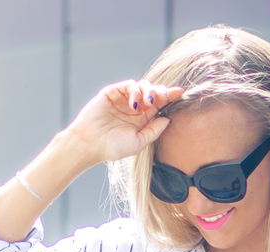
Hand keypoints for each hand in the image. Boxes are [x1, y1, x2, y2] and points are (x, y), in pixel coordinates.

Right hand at [67, 79, 184, 163]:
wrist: (90, 144)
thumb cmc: (113, 147)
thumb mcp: (139, 142)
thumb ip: (153, 131)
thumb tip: (168, 119)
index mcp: (142, 119)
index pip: (159, 105)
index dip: (169, 98)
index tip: (180, 93)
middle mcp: (134, 108)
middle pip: (153, 93)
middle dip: (162, 92)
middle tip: (166, 96)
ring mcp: (123, 99)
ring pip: (143, 86)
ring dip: (149, 90)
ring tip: (149, 102)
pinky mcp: (112, 93)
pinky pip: (128, 85)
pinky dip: (135, 91)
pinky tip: (135, 103)